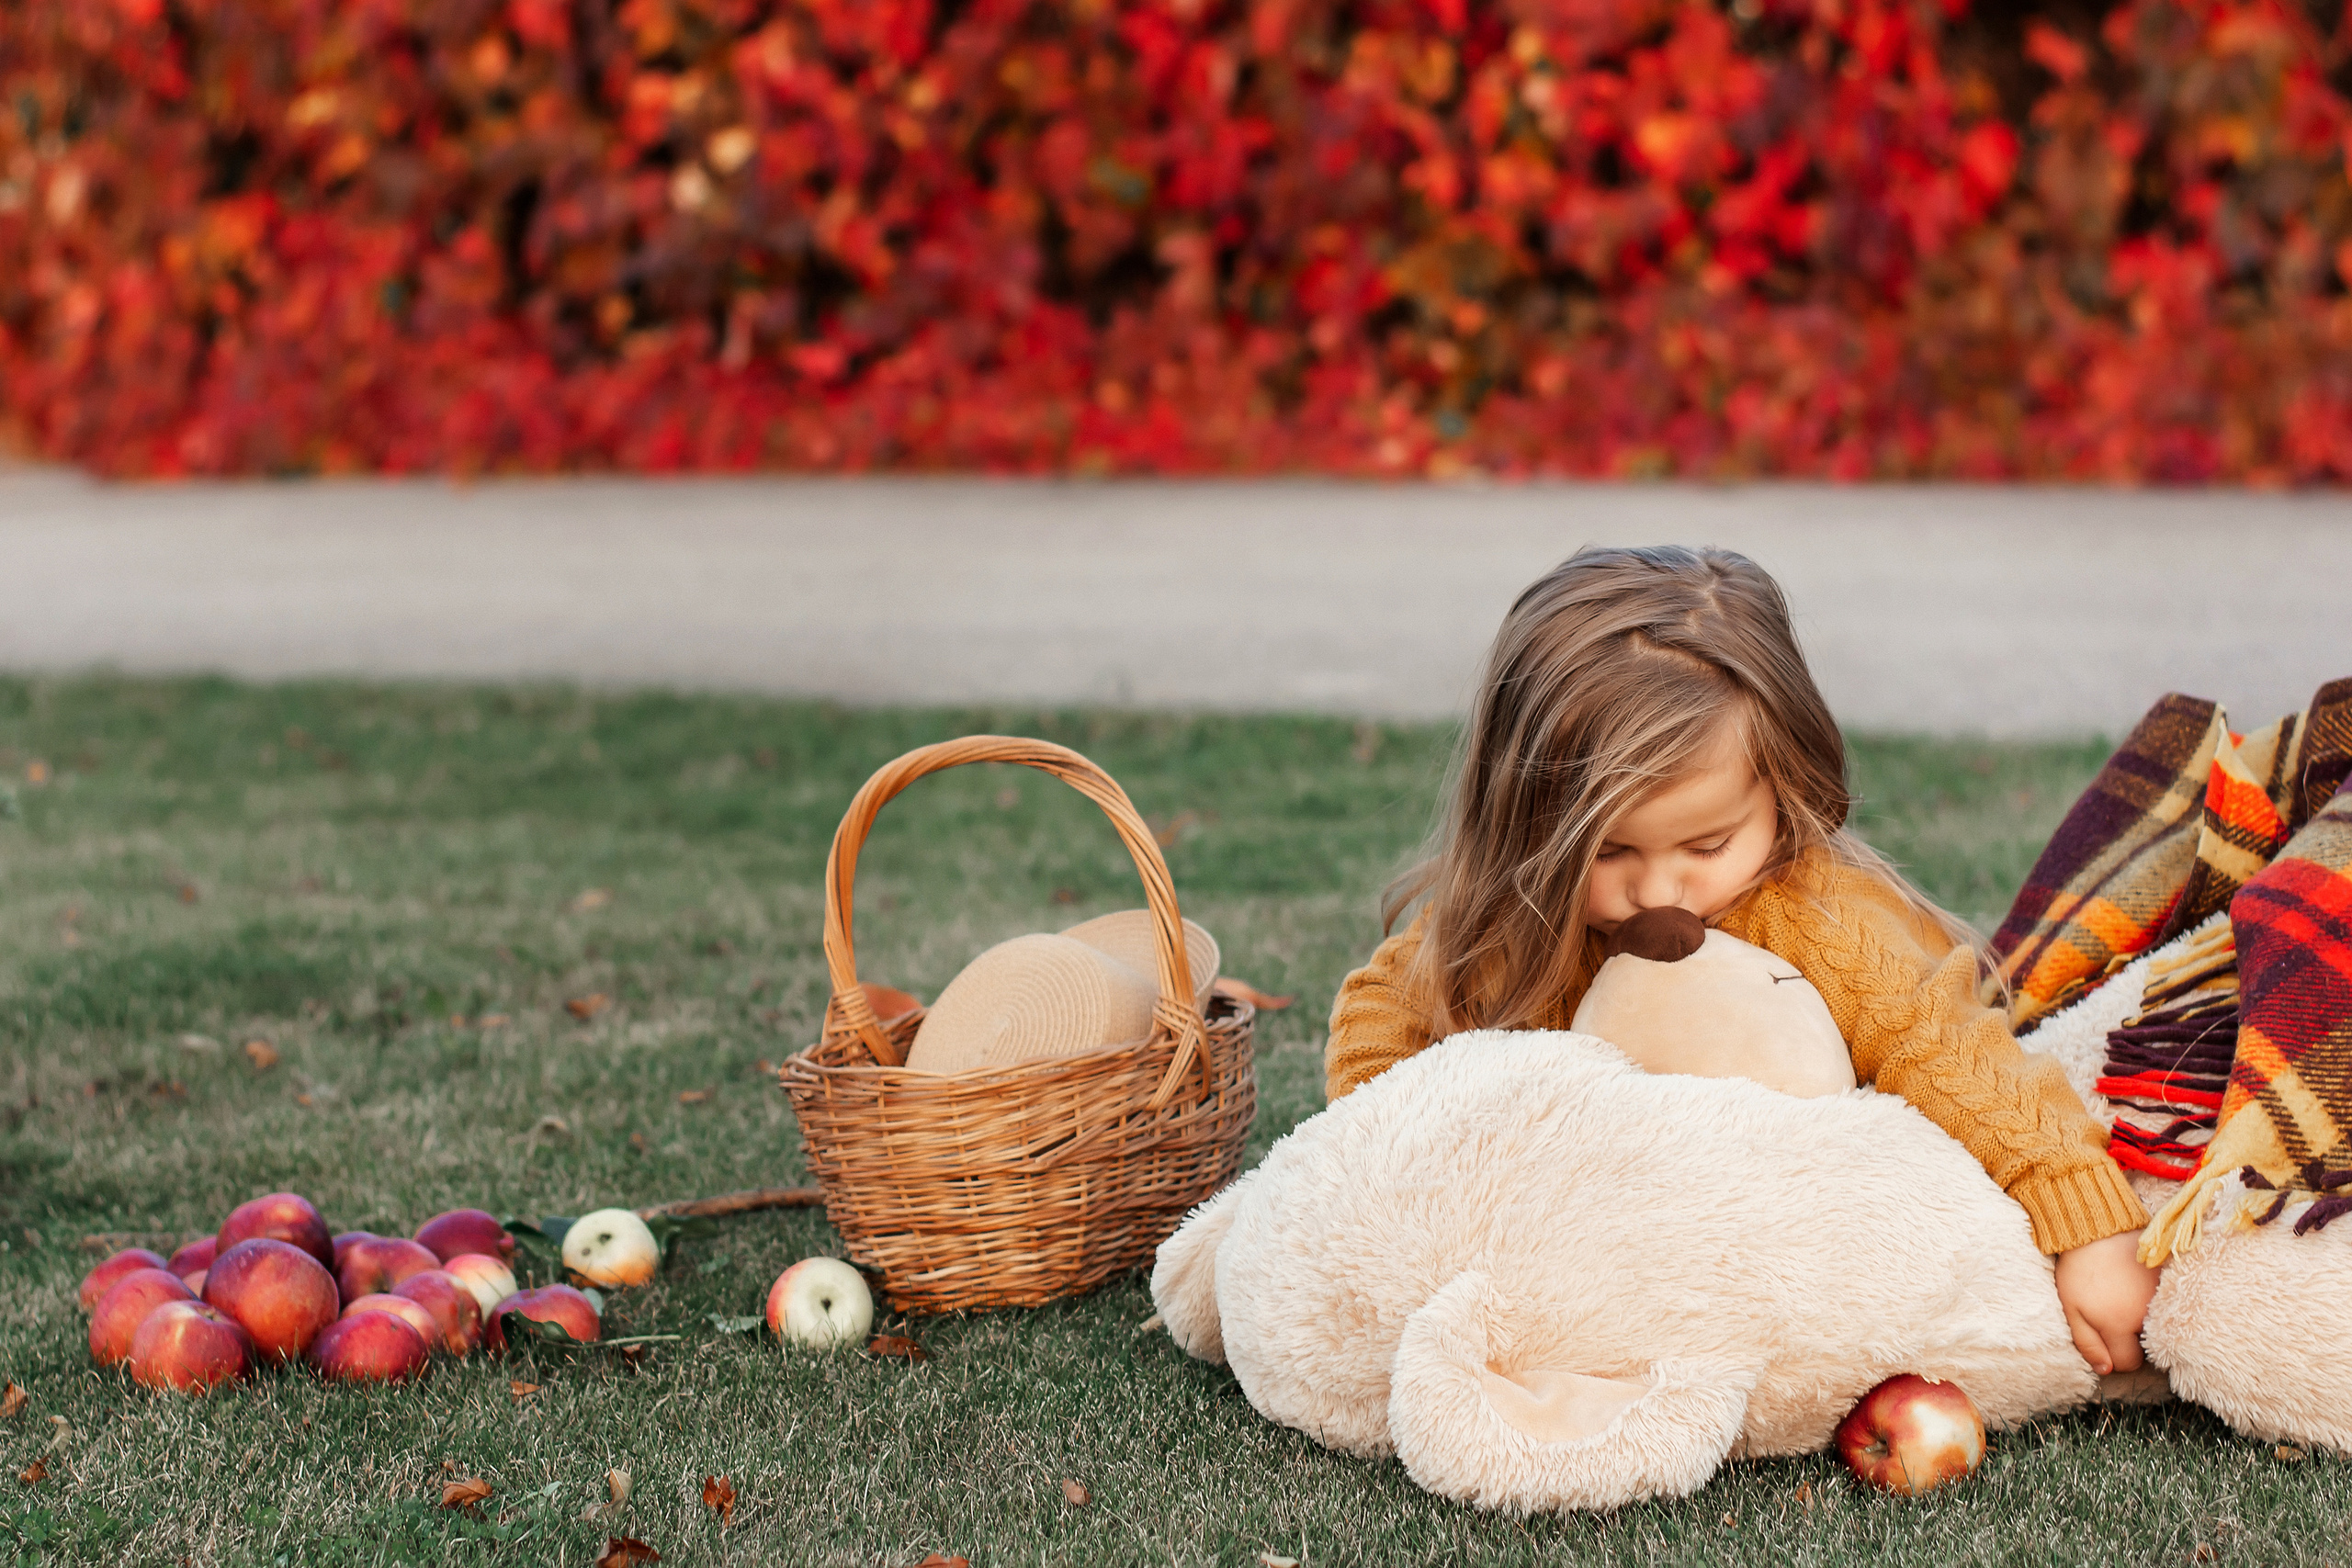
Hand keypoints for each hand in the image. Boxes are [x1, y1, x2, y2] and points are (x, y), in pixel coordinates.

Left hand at [2053, 1231, 2159, 1374]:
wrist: (2098, 1228)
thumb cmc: (2078, 1270)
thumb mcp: (2071, 1308)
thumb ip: (2088, 1344)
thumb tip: (2106, 1370)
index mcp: (2118, 1325)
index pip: (2128, 1363)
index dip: (2117, 1355)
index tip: (2108, 1337)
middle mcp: (2146, 1315)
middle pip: (2147, 1347)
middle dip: (2134, 1339)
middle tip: (2117, 1314)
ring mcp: (2163, 1298)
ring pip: (2161, 1327)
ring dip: (2148, 1320)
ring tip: (2129, 1298)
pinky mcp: (2172, 1281)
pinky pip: (2170, 1305)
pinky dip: (2160, 1303)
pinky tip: (2142, 1288)